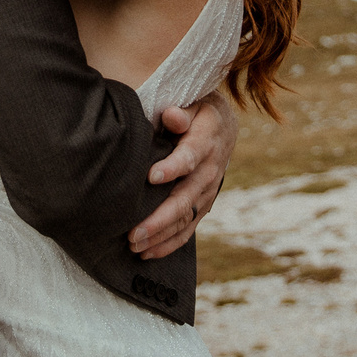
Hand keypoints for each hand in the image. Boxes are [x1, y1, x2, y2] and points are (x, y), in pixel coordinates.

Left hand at [129, 89, 234, 259]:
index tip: (151, 176)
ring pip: (185, 219)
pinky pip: (188, 228)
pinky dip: (169, 243)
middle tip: (134, 233)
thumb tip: (171, 116)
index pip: (190, 157)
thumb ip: (180, 112)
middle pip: (185, 199)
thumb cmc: (197, 112)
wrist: (223, 127)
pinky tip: (148, 252)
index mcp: (205, 142)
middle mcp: (209, 171)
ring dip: (161, 235)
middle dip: (159, 218)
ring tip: (135, 246)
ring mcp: (207, 192)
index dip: (173, 167)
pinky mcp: (203, 205)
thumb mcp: (192, 104)